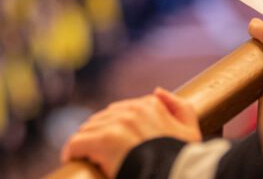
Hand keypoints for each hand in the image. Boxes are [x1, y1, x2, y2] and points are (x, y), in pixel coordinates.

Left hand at [61, 88, 200, 177]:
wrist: (179, 177)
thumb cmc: (184, 161)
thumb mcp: (191, 132)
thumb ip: (180, 108)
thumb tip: (157, 91)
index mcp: (151, 106)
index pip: (122, 110)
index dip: (114, 127)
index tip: (111, 142)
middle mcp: (132, 111)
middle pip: (102, 118)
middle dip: (96, 134)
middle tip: (92, 152)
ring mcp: (117, 124)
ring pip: (87, 129)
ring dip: (83, 143)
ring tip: (81, 157)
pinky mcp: (102, 141)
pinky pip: (77, 142)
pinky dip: (71, 151)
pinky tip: (70, 159)